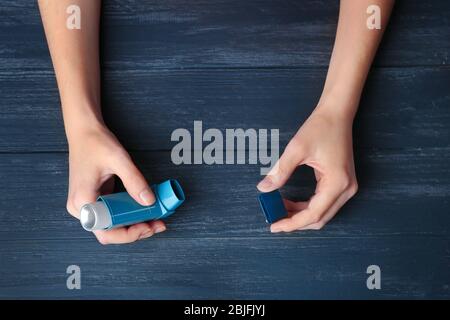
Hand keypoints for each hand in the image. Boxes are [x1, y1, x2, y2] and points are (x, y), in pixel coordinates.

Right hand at [65, 125, 165, 243]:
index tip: (148, 226)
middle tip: (157, 224)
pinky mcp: (94, 201)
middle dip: (135, 232)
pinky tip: (144, 212)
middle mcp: (81, 208)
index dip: (129, 234)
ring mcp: (86, 206)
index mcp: (82, 201)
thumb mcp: (119, 160)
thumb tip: (149, 201)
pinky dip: (128, 216)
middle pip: (109, 233)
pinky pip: (111, 215)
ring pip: (111, 226)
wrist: (84, 132)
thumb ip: (134, 181)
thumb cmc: (95, 143)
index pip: (106, 232)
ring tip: (154, 220)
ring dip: (133, 225)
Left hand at [257, 104, 357, 231]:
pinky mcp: (342, 183)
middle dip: (295, 221)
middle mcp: (346, 189)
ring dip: (300, 214)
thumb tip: (263, 189)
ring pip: (322, 213)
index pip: (313, 214)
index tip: (274, 226)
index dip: (292, 223)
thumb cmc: (320, 128)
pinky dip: (307, 206)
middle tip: (274, 219)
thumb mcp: (296, 149)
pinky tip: (290, 202)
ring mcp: (346, 187)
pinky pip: (323, 203)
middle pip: (319, 218)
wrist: (336, 114)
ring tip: (279, 208)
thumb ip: (280, 171)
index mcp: (337, 183)